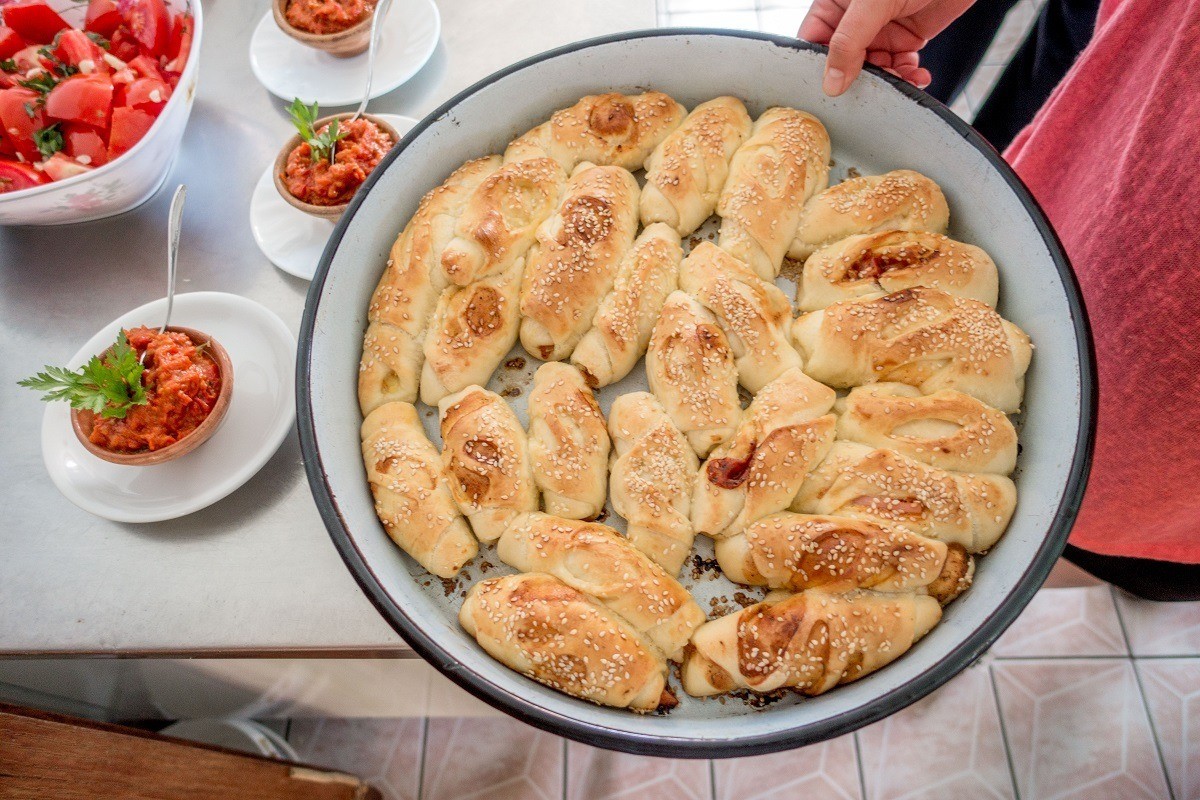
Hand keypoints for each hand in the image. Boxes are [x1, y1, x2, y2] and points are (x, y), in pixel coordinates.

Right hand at [798, 0, 975, 95]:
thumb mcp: (871, 3)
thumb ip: (849, 42)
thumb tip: (832, 82)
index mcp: (835, 4)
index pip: (813, 41)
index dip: (817, 66)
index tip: (827, 88)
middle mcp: (855, 20)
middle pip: (843, 62)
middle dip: (857, 80)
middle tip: (868, 91)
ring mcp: (880, 31)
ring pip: (872, 70)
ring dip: (886, 82)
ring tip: (898, 82)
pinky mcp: (906, 39)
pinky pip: (900, 68)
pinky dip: (908, 77)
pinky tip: (916, 77)